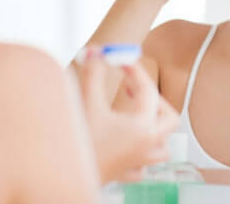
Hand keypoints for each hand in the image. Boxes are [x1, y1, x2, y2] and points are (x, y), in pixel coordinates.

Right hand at [76, 48, 178, 182]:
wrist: (61, 178)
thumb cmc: (78, 144)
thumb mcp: (86, 102)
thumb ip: (94, 73)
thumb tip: (96, 51)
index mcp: (143, 126)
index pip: (148, 89)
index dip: (135, 70)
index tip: (122, 60)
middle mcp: (146, 145)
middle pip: (168, 118)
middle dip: (154, 98)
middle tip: (133, 89)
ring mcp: (138, 161)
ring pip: (162, 143)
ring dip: (153, 125)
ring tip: (134, 113)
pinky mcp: (125, 174)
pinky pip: (145, 162)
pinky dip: (142, 150)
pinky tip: (127, 141)